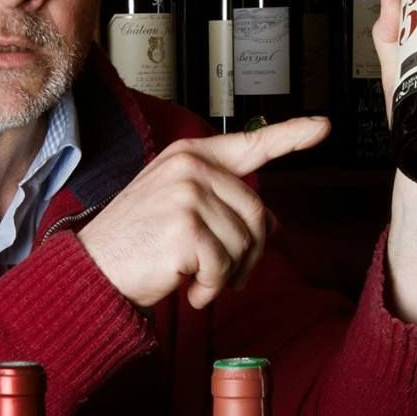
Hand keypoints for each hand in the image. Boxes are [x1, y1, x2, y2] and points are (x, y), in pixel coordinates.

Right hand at [78, 118, 329, 310]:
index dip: (291, 135)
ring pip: (246, 244)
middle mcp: (191, 167)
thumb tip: (272, 225)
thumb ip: (224, 206)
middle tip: (223, 275)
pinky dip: (213, 289)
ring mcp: (187, 194)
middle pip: (258, 214)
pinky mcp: (186, 227)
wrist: (93, 270)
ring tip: (197, 279)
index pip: (251, 143)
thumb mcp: (182, 211)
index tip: (323, 126)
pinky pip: (226, 266)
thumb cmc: (137, 243)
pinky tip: (189, 289)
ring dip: (229, 275)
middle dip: (248, 255)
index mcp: (190, 156)